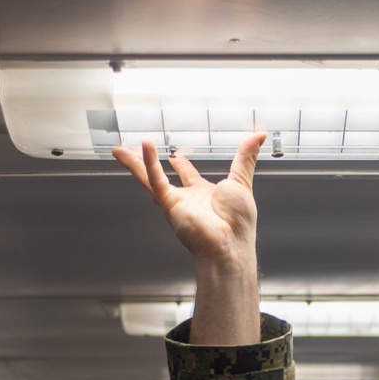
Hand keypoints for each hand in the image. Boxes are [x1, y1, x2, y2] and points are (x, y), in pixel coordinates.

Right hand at [113, 133, 267, 345]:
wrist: (230, 245)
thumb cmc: (239, 224)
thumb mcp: (242, 181)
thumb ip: (246, 157)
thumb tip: (259, 135)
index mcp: (206, 196)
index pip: (190, 177)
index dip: (182, 166)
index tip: (175, 157)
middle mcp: (189, 200)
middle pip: (163, 177)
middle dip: (150, 164)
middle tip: (139, 149)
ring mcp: (178, 203)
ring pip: (150, 178)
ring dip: (135, 164)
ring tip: (119, 150)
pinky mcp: (171, 205)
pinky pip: (156, 181)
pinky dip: (148, 164)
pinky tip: (143, 148)